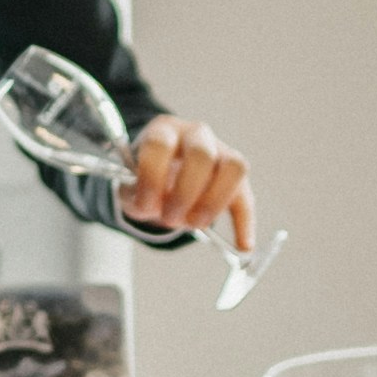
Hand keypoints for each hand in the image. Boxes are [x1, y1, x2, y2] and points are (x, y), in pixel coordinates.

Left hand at [121, 115, 256, 252]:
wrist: (162, 171)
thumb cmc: (145, 176)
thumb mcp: (130, 184)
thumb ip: (136, 195)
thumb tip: (152, 207)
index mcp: (163, 131)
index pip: (159, 144)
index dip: (151, 177)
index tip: (144, 205)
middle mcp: (195, 135)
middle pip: (201, 154)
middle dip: (185, 193)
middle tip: (170, 218)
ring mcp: (221, 151)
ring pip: (234, 167)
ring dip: (213, 203)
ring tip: (193, 224)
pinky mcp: (236, 176)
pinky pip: (246, 198)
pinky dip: (245, 224)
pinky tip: (243, 246)